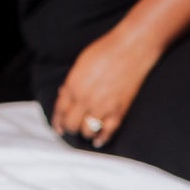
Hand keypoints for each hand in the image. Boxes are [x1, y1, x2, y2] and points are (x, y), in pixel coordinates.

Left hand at [51, 27, 162, 148]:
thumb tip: (65, 93)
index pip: (60, 110)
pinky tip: (98, 141)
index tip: (58, 127)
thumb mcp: (81, 63)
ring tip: (86, 132)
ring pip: (87, 131)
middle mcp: (85, 99)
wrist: (132, 48)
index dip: (57, 121)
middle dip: (70, 128)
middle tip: (72, 128)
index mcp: (73, 85)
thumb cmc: (106, 50)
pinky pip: (107, 132)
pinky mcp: (119, 111)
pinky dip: (102, 139)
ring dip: (85, 133)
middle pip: (71, 125)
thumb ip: (72, 81)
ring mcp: (102, 107)